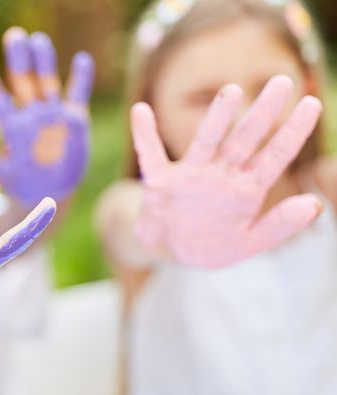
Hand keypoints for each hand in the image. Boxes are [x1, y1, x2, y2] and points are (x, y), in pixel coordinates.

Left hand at [0, 28, 93, 206]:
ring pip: (48, 83)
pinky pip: (78, 95)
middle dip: (18, 60)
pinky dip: (81, 78)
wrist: (50, 193)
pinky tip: (81, 59)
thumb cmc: (21, 184)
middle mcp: (30, 116)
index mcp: (12, 128)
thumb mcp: (5, 174)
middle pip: (23, 83)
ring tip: (39, 40)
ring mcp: (52, 115)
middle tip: (13, 35)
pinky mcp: (75, 120)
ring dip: (44, 63)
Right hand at [133, 75, 322, 268]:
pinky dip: (144, 133)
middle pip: (245, 138)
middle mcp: (221, 173)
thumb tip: (314, 204)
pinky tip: (141, 110)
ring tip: (232, 91)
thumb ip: (280, 225)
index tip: (312, 104)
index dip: (293, 131)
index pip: (276, 155)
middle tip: (283, 82)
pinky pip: (151, 154)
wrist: (173, 252)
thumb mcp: (251, 242)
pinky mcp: (160, 182)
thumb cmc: (215, 244)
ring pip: (207, 140)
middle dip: (264, 112)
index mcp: (247, 187)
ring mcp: (190, 174)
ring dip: (218, 116)